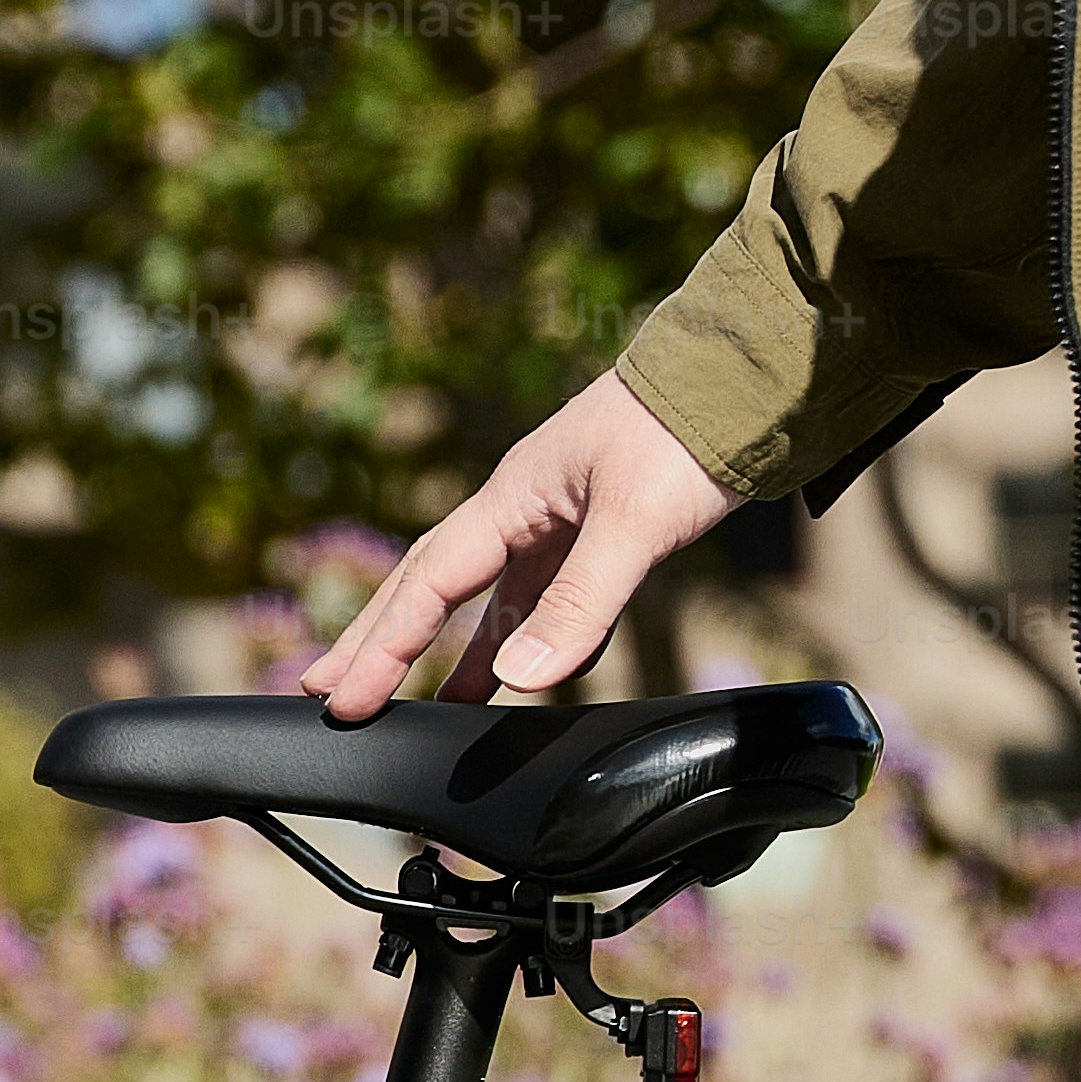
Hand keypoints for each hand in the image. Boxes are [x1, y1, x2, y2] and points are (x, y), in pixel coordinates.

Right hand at [292, 370, 743, 715]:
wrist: (755, 376)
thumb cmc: (690, 432)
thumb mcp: (635, 521)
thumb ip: (581, 603)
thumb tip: (518, 679)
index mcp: (511, 499)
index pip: (426, 584)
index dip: (380, 646)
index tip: (342, 698)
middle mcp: (521, 510)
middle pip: (428, 585)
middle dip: (376, 641)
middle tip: (326, 690)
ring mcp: (556, 521)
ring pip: (483, 597)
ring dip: (445, 652)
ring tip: (416, 705)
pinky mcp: (596, 531)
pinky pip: (539, 598)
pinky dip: (517, 640)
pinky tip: (518, 675)